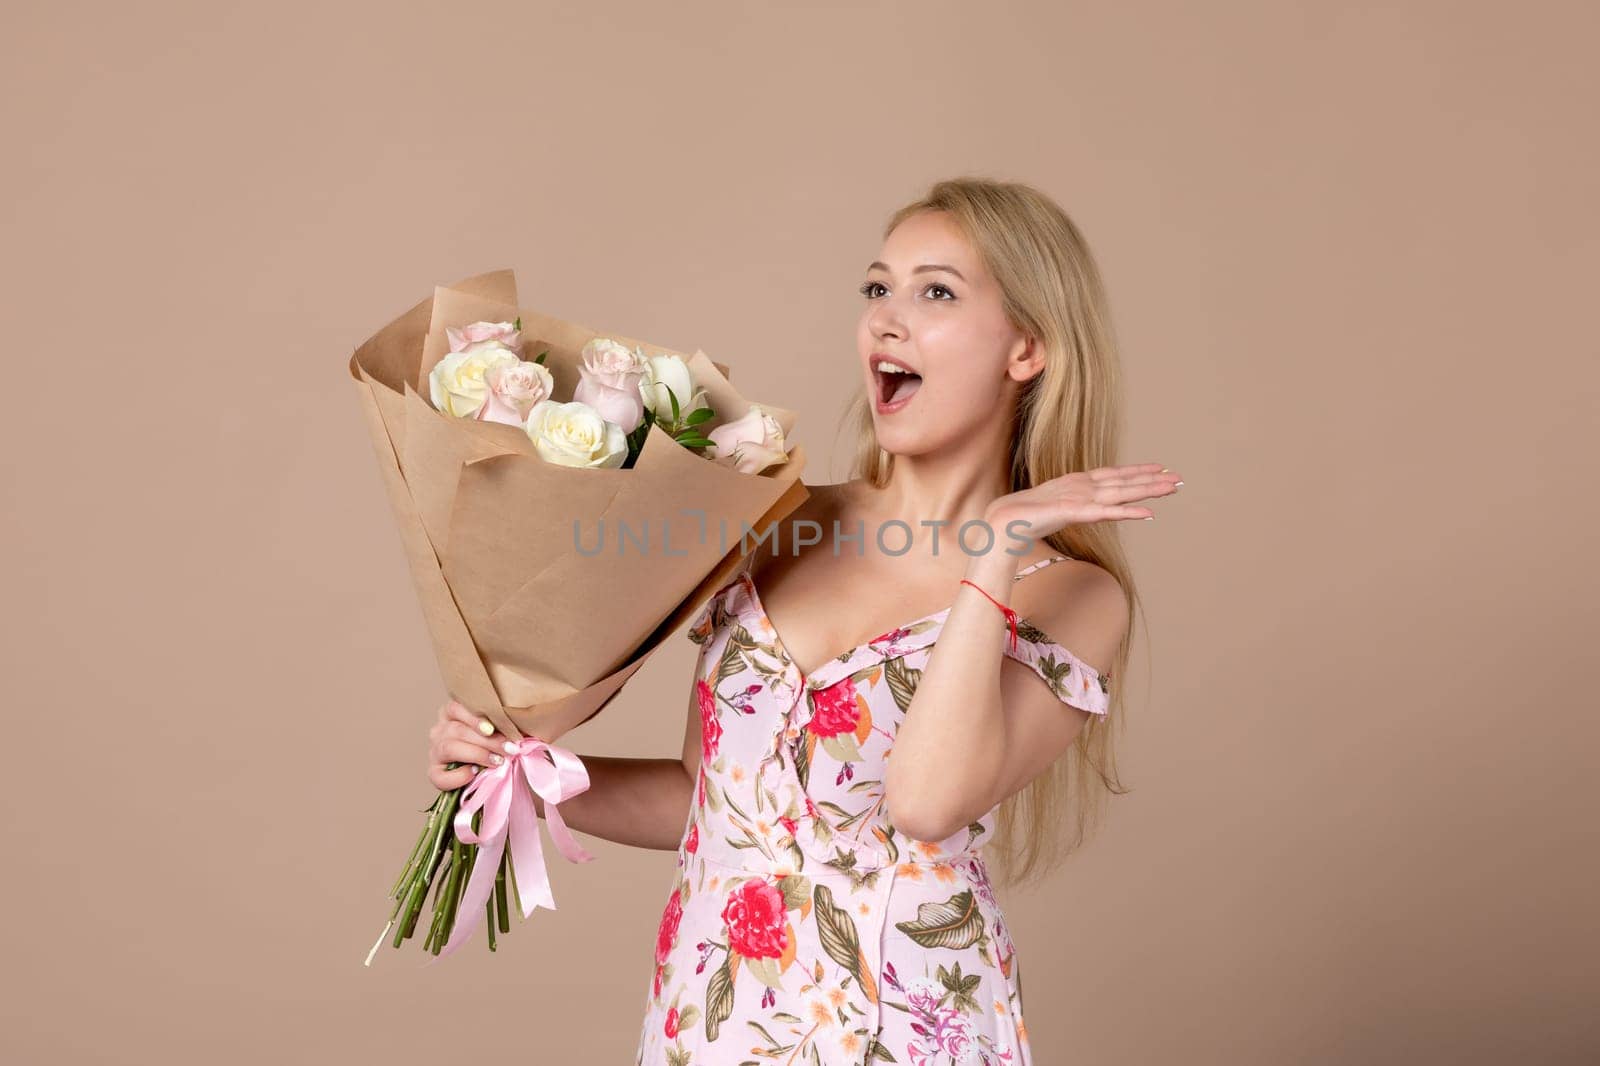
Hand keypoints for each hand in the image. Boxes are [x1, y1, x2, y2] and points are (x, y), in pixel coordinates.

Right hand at [427, 699, 521, 791]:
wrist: (486, 775)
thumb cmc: (494, 747)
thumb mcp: (498, 732)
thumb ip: (503, 726)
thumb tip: (520, 725)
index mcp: (452, 714)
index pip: (455, 707)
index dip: (473, 718)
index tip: (491, 729)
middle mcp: (440, 730)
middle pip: (457, 730)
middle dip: (487, 741)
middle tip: (509, 749)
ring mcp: (435, 751)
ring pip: (450, 748)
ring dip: (477, 755)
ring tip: (498, 761)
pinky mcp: (434, 773)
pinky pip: (441, 776)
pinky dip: (459, 776)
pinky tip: (475, 774)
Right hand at [985, 462, 1181, 545]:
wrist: (1002, 521)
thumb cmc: (1020, 517)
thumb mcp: (1050, 509)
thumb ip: (1065, 508)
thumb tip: (1071, 509)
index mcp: (1076, 484)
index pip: (1113, 475)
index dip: (1137, 472)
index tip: (1159, 469)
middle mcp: (1082, 487)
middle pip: (1124, 482)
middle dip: (1152, 480)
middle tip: (1178, 477)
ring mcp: (1080, 499)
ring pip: (1122, 494)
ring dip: (1149, 490)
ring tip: (1173, 487)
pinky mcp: (1075, 513)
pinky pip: (1108, 514)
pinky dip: (1129, 514)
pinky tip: (1149, 515)